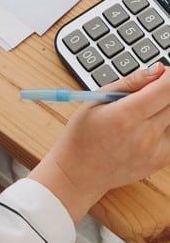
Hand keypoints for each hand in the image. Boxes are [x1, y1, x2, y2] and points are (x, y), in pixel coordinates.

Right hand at [28, 62, 169, 222]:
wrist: (81, 172)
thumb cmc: (83, 133)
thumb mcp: (96, 99)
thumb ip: (130, 82)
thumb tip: (158, 69)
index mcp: (126, 115)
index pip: (166, 89)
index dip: (168, 76)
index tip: (162, 72)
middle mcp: (146, 134)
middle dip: (165, 90)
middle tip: (148, 90)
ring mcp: (156, 151)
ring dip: (164, 109)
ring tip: (143, 111)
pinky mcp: (162, 161)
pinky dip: (164, 126)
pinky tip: (145, 127)